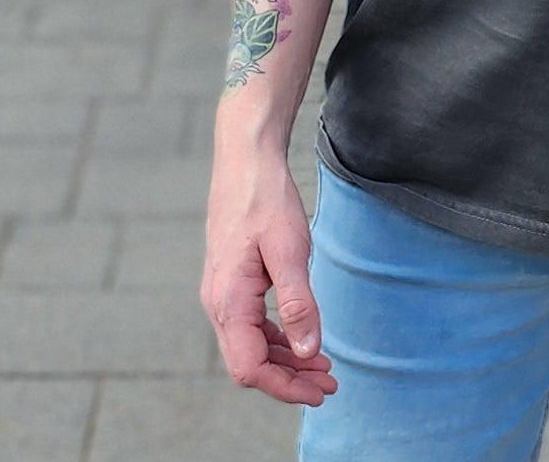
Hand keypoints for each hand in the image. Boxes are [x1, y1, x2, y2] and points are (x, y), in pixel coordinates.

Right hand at [202, 136, 334, 405]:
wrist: (246, 158)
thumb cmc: (266, 198)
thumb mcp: (289, 249)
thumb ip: (298, 303)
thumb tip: (309, 351)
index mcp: (228, 301)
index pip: (251, 368)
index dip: (286, 386)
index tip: (321, 390)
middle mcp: (218, 303)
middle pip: (250, 363)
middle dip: (289, 379)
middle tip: (330, 383)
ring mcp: (222, 292)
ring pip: (250, 346)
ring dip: (285, 360)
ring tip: (322, 365)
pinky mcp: (230, 281)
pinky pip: (249, 325)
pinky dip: (276, 338)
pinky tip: (300, 336)